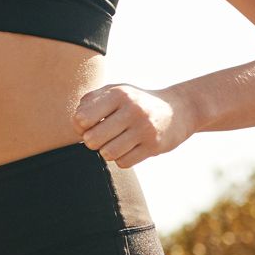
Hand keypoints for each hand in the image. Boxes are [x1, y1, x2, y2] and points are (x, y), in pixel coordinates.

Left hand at [73, 83, 197, 167]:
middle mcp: (132, 109)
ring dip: (107, 151)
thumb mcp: (115, 92)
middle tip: (101, 137)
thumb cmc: (135, 102)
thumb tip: (76, 123)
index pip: (81, 119)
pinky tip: (129, 148)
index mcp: (118, 93)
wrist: (178, 110)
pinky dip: (122, 158)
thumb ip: (90, 101)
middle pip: (92, 140)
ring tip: (115, 142)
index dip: (80, 126)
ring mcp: (145, 128)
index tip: (90, 124)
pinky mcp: (154, 146)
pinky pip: (123, 163)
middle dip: (92, 142)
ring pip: (107, 154)